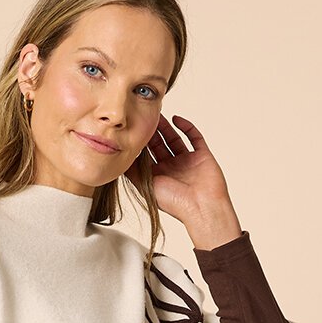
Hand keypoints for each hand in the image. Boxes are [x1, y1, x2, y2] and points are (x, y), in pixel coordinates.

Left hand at [126, 115, 241, 240]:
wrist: (201, 207)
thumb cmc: (175, 202)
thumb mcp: (146, 186)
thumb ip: (133, 172)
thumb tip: (119, 159)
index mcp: (159, 176)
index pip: (148, 154)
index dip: (141, 142)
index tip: (133, 128)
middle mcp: (173, 168)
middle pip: (160, 144)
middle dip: (152, 131)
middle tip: (144, 116)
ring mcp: (188, 161)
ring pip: (175, 138)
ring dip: (166, 127)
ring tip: (157, 114)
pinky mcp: (202, 155)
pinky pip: (194, 137)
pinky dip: (186, 126)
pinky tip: (176, 119)